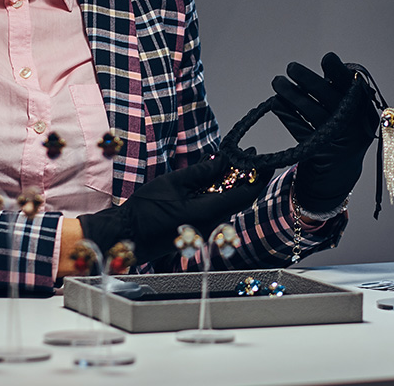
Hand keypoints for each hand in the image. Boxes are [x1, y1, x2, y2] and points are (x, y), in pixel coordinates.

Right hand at [78, 157, 271, 263]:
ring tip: (233, 162)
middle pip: (240, 199)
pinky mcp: (199, 229)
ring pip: (228, 203)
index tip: (266, 161)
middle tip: (250, 157)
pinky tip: (216, 178)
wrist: (127, 235)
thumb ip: (201, 172)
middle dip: (248, 177)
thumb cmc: (145, 211)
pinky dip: (220, 192)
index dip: (259, 177)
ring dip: (233, 183)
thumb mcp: (173, 183)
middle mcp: (212, 224)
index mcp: (207, 213)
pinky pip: (217, 209)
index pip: (245, 195)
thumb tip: (225, 161)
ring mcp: (206, 229)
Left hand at [271, 52, 379, 216]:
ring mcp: (337, 140)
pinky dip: (287, 114)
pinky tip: (277, 103)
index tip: (326, 58)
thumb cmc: (342, 135)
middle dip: (307, 79)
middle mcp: (355, 125)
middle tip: (291, 67)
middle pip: (328, 97)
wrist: (340, 174)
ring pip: (311, 111)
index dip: (339, 71)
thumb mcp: (350, 114)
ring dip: (291, 94)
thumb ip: (340, 93)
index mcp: (364, 111)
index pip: (352, 86)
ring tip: (278, 82)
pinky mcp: (320, 152)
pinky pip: (299, 129)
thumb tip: (326, 66)